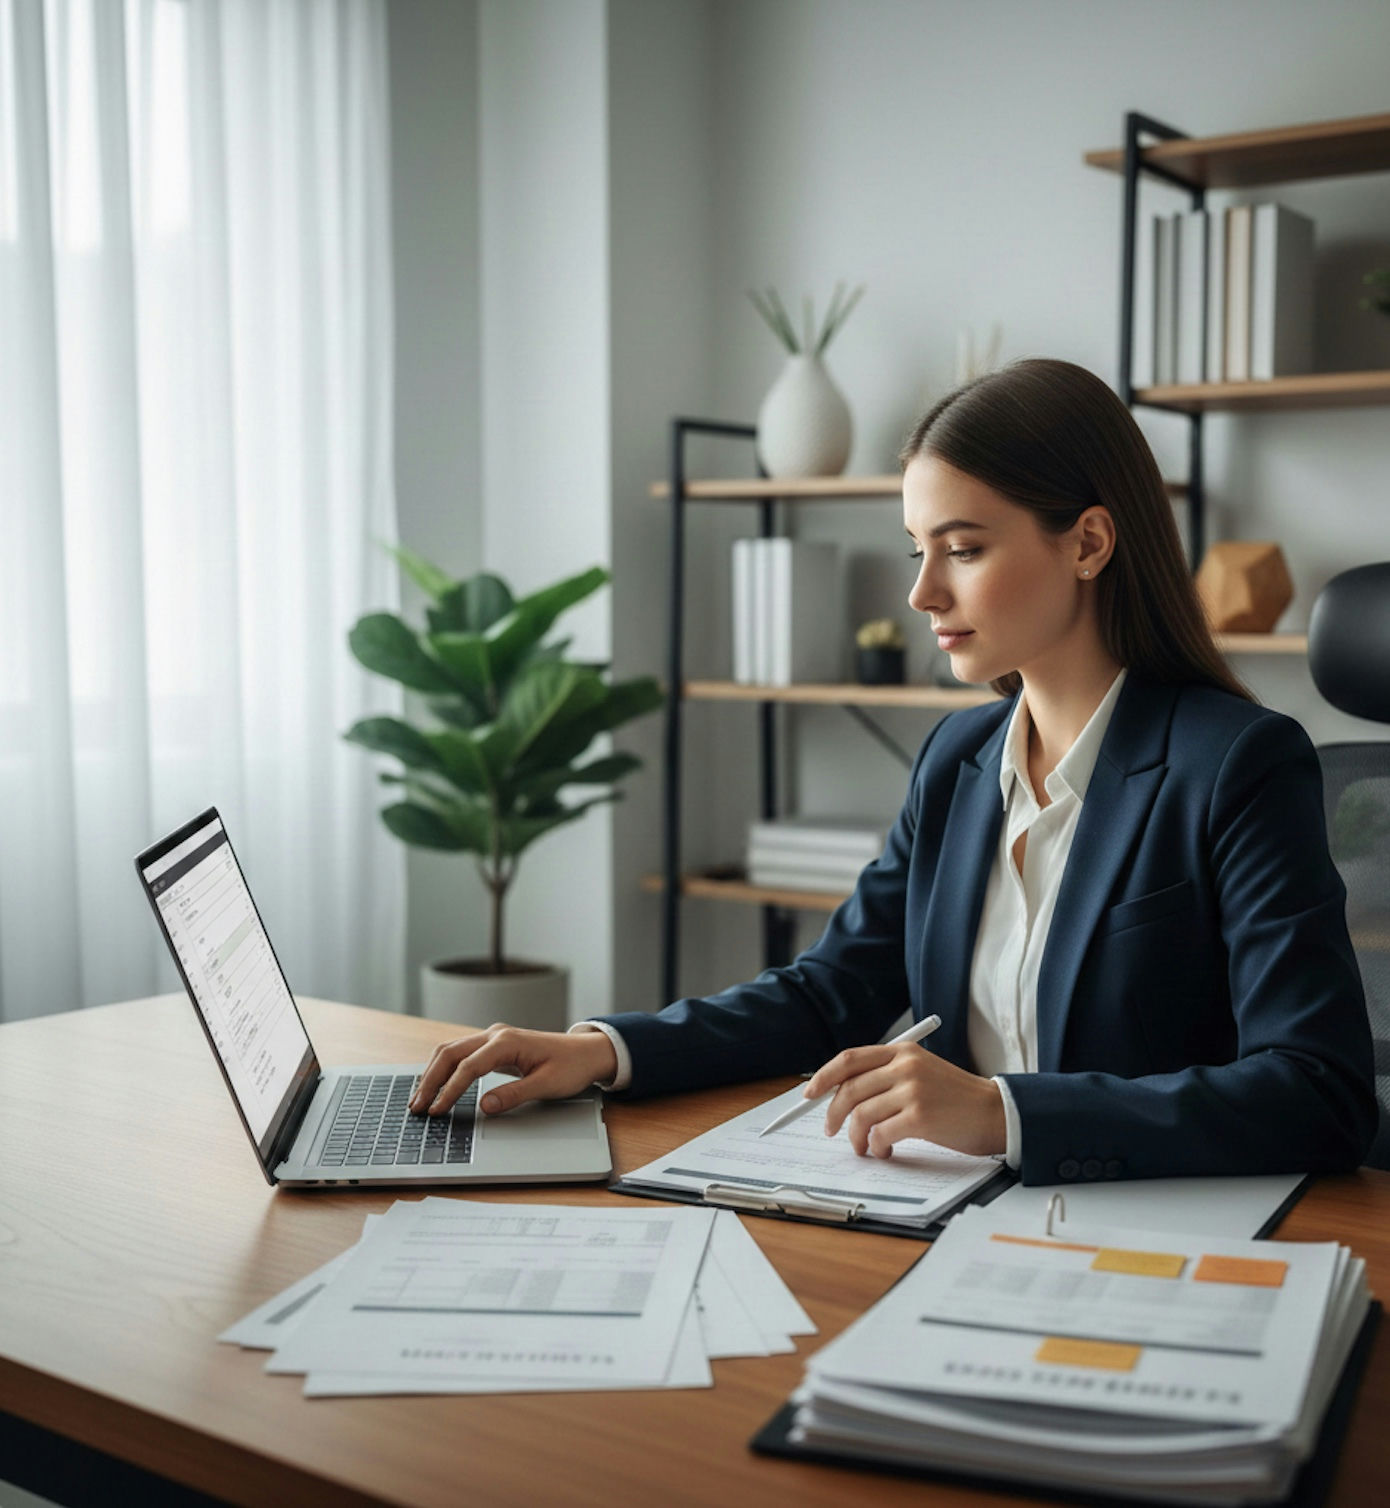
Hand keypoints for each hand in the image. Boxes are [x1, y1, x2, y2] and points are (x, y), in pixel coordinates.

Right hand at [408, 1024, 617, 1115]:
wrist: (586, 1052)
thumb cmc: (570, 1067)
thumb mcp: (546, 1085)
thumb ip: (514, 1095)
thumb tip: (484, 1106)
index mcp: (507, 1042)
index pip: (468, 1067)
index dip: (450, 1091)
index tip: (437, 1112)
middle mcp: (495, 1034)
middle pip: (450, 1054)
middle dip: (430, 1080)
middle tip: (416, 1107)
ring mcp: (493, 1037)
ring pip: (451, 1050)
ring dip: (433, 1073)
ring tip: (419, 1099)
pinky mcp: (493, 1045)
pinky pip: (460, 1053)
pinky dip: (444, 1069)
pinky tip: (435, 1085)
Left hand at [804, 1043, 1006, 1158]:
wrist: (995, 1112)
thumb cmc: (956, 1099)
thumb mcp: (922, 1073)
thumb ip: (887, 1076)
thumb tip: (843, 1096)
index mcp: (903, 1052)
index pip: (849, 1059)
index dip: (824, 1077)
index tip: (809, 1094)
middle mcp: (905, 1066)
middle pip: (850, 1088)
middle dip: (834, 1114)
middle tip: (833, 1130)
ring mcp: (913, 1090)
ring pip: (861, 1114)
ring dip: (856, 1137)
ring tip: (865, 1147)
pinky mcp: (920, 1116)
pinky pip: (880, 1134)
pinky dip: (876, 1147)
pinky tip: (886, 1151)